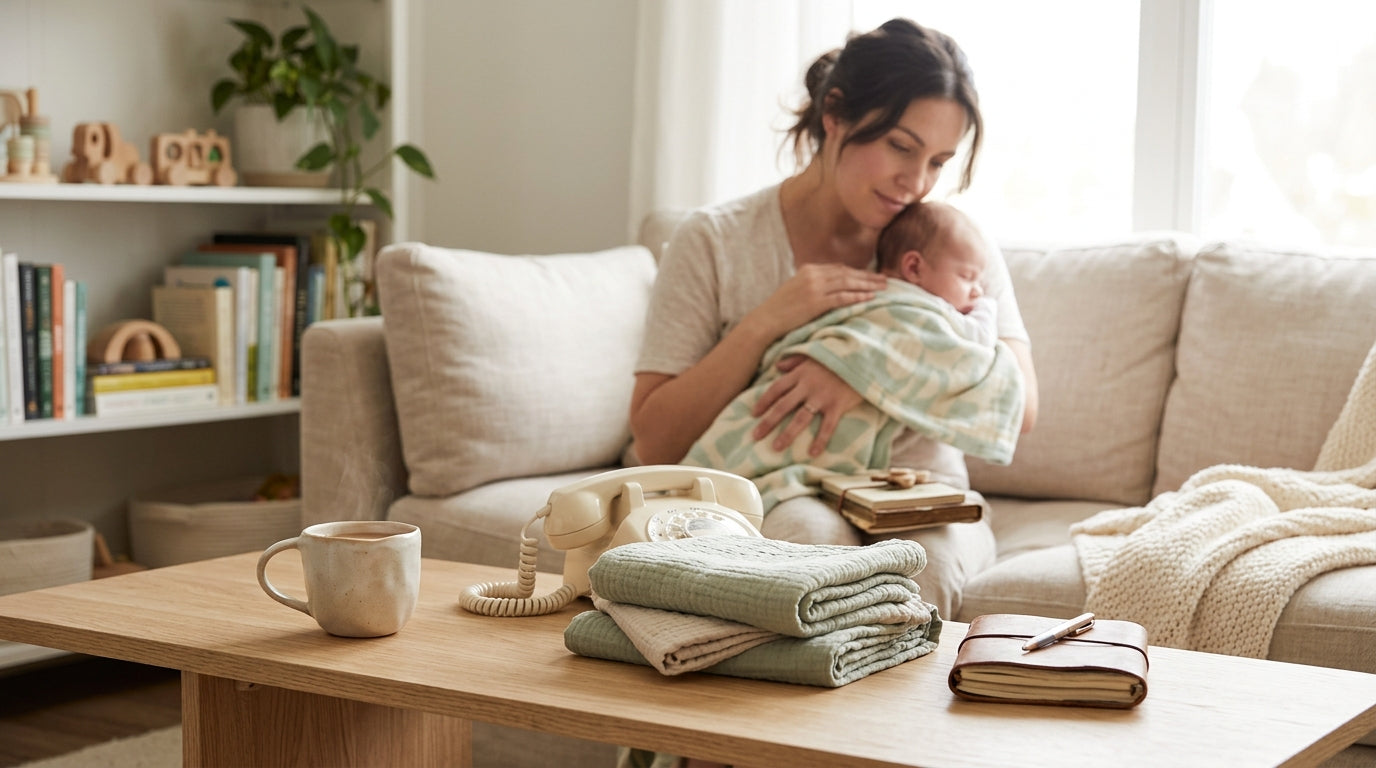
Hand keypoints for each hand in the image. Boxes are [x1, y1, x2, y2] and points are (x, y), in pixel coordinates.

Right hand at [747, 263, 886, 341]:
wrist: (765, 320)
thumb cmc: (780, 309)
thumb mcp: (796, 289)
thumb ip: (813, 284)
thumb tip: (830, 287)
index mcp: (808, 269)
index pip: (839, 269)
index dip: (857, 272)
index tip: (871, 276)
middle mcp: (813, 274)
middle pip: (847, 273)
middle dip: (868, 276)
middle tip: (885, 280)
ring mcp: (814, 288)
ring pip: (847, 283)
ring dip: (867, 285)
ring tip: (883, 288)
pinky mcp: (816, 302)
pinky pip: (842, 297)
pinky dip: (857, 297)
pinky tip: (869, 298)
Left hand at [750, 356, 863, 455]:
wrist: (863, 357)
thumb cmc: (838, 356)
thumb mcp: (814, 354)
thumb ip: (794, 360)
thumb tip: (777, 366)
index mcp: (800, 373)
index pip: (776, 388)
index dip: (764, 401)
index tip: (753, 414)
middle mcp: (808, 386)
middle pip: (783, 406)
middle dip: (768, 422)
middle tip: (756, 436)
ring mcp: (822, 397)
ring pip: (800, 418)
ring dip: (787, 434)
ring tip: (776, 447)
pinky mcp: (837, 405)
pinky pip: (827, 426)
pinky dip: (820, 440)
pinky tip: (812, 453)